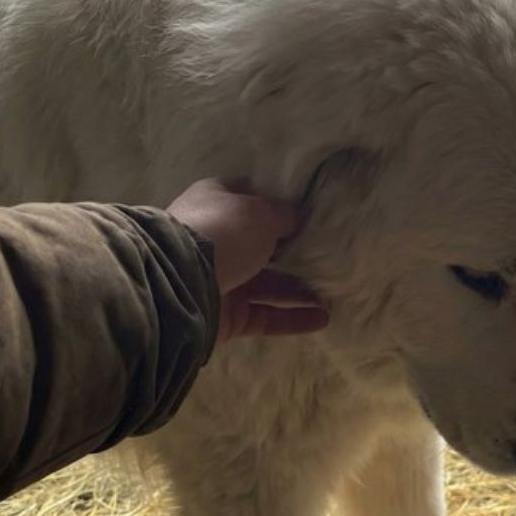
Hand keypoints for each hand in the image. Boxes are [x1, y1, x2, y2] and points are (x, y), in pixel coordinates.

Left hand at [166, 178, 328, 340]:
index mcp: (218, 204)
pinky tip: (323, 318)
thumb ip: (285, 214)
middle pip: (264, 244)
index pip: (251, 197)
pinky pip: (267, 316)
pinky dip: (294, 318)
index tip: (310, 209)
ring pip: (269, 284)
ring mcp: (224, 279)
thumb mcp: (261, 211)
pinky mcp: (229, 315)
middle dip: (295, 251)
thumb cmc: (223, 232)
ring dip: (301, 289)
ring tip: (334, 291)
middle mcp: (220, 240)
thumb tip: (298, 215)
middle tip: (330, 254)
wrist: (181, 283)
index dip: (278, 201)